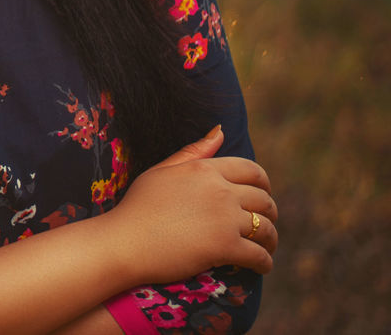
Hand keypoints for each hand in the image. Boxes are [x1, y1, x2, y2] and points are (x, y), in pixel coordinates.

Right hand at [103, 126, 277, 284]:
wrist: (125, 241)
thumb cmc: (138, 206)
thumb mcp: (161, 171)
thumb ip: (193, 151)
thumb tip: (221, 130)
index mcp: (205, 169)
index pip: (251, 171)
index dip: (264, 184)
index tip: (262, 195)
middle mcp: (220, 190)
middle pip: (263, 200)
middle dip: (270, 213)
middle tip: (265, 224)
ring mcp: (224, 219)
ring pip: (266, 228)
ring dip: (271, 240)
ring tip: (266, 247)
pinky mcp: (225, 247)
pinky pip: (259, 255)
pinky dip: (265, 262)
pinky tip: (261, 265)